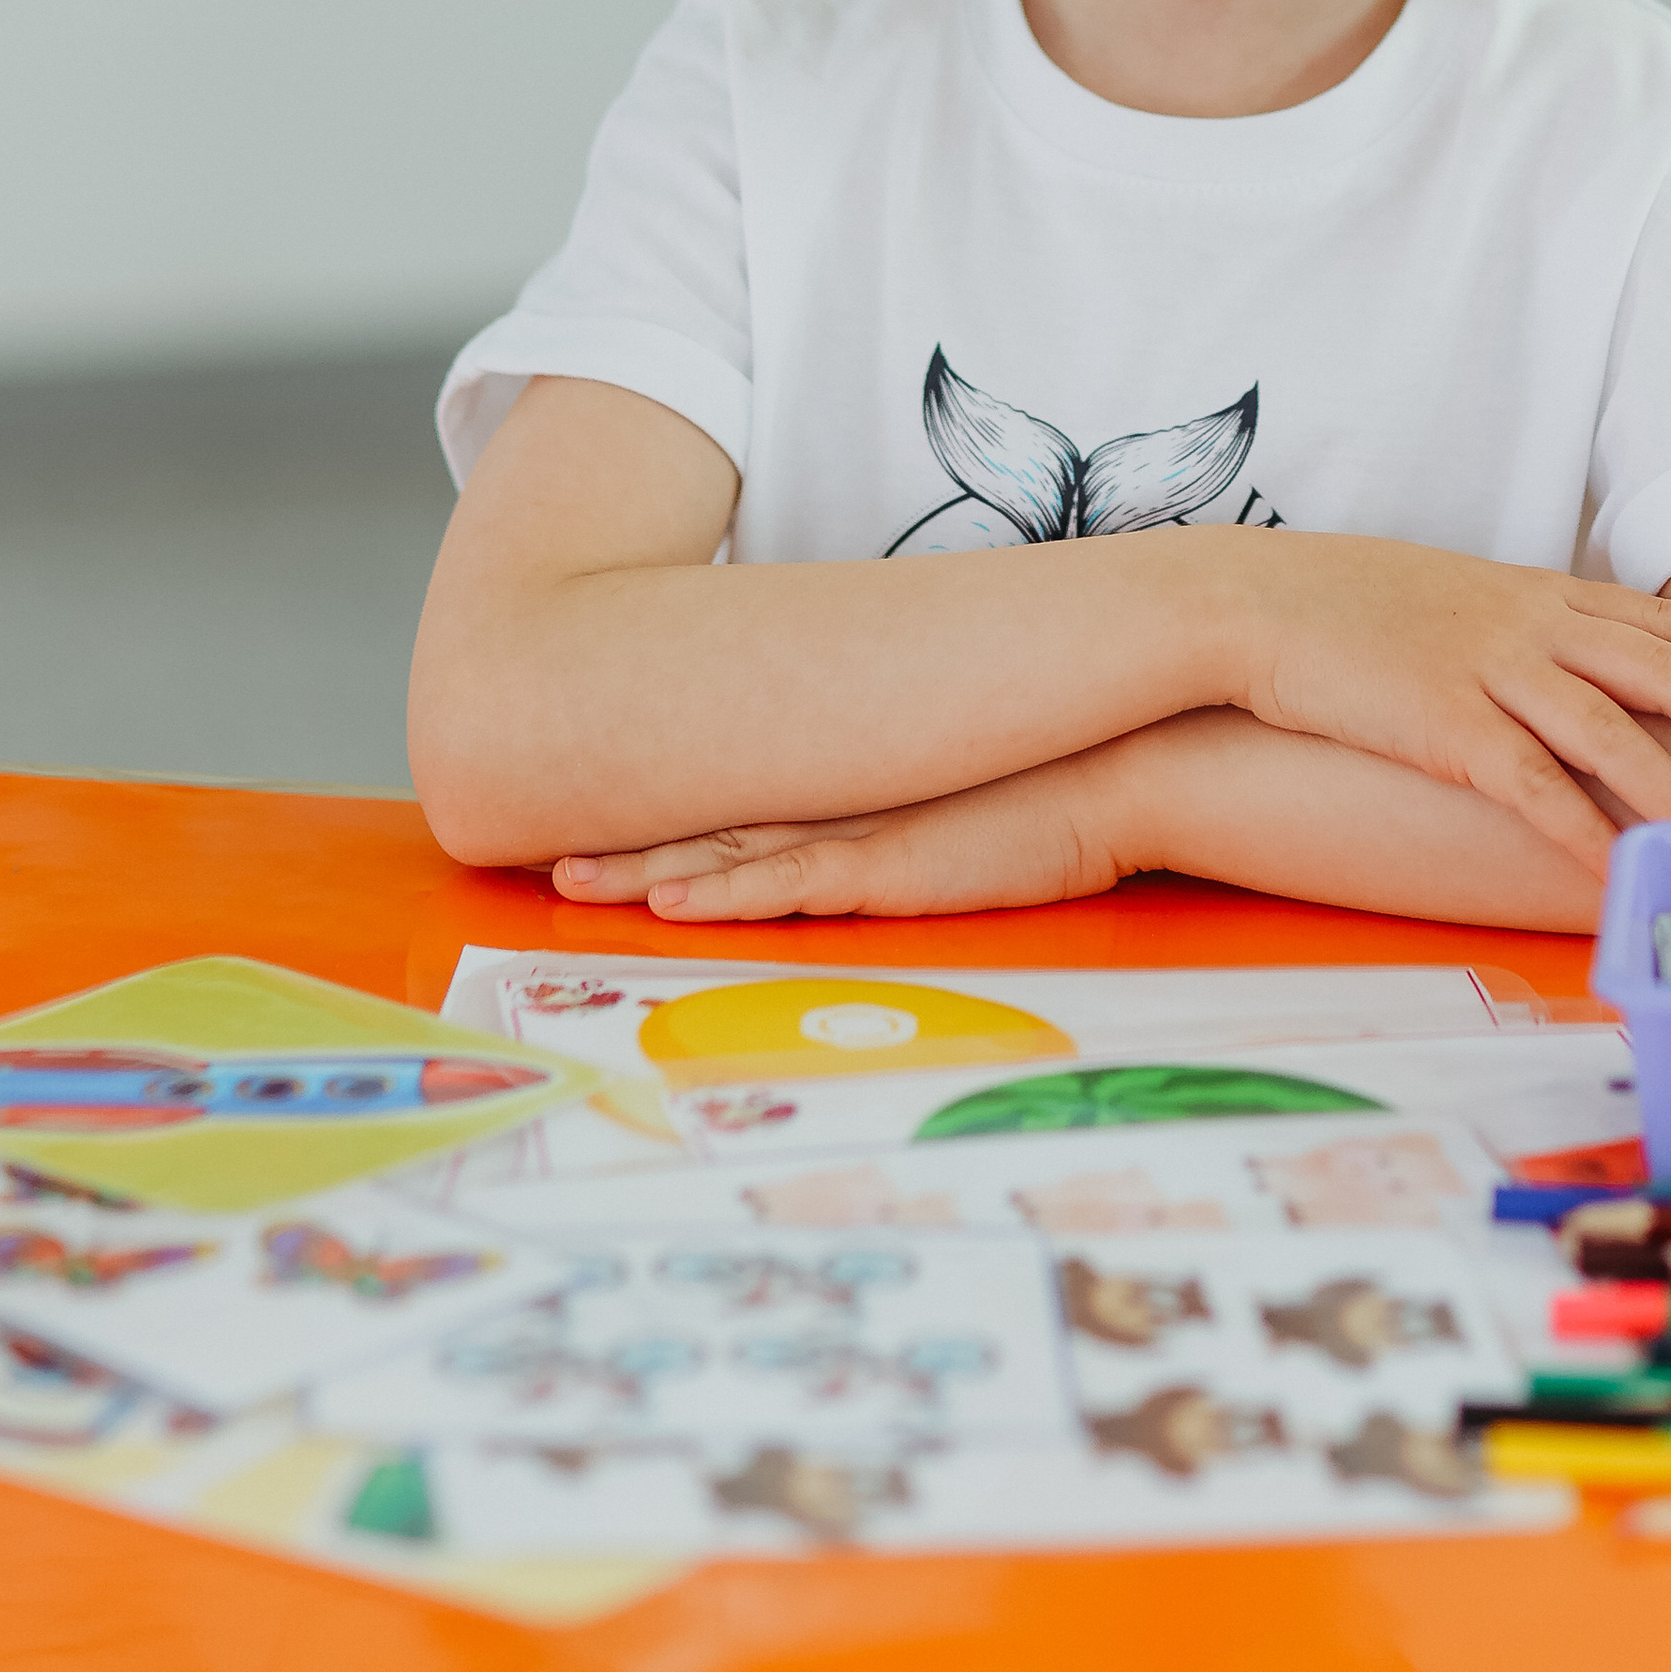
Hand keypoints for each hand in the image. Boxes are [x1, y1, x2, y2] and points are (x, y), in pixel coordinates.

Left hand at [550, 738, 1139, 923]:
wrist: (1128, 766)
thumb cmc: (1061, 788)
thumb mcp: (971, 806)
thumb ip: (922, 815)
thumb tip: (901, 829)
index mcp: (859, 785)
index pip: (742, 802)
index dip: (665, 818)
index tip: (595, 825)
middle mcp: (847, 800)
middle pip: (711, 823)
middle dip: (625, 842)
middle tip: (543, 855)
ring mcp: (864, 829)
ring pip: (728, 854)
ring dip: (645, 872)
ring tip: (566, 880)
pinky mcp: (892, 864)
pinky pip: (790, 884)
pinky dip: (724, 895)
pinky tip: (667, 904)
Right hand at [1218, 533, 1670, 874]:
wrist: (1253, 602)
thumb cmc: (1342, 605)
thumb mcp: (1447, 597)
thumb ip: (1512, 627)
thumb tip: (1559, 665)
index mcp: (1534, 592)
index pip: (1660, 615)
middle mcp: (1528, 625)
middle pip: (1662, 670)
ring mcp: (1489, 672)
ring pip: (1613, 732)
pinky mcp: (1445, 725)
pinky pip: (1531, 788)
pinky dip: (1582, 834)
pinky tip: (1620, 874)